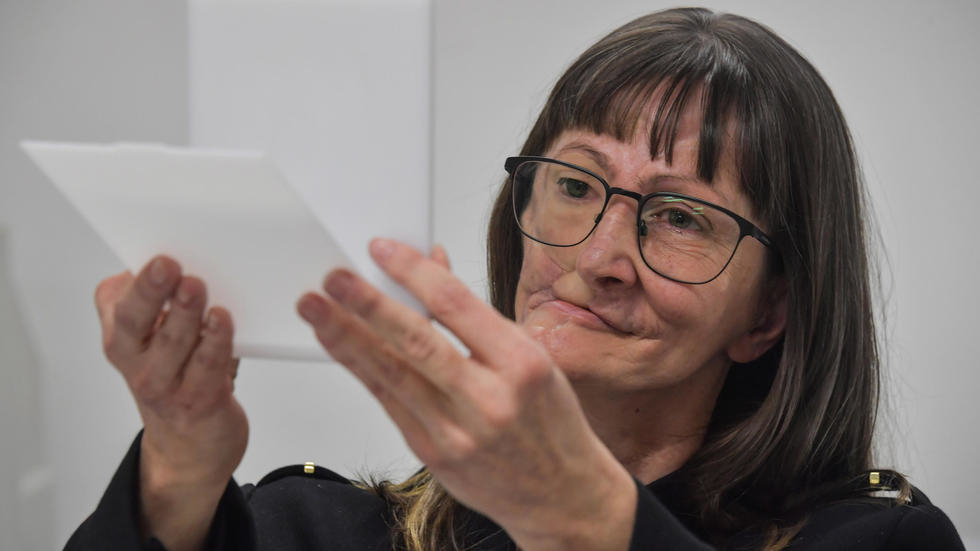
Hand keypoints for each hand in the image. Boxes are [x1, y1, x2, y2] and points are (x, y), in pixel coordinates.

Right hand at [95, 255, 245, 550]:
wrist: (190, 447)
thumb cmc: (177, 378)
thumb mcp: (153, 342)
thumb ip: (156, 303)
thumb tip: (176, 260)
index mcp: (122, 340)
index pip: (116, 305)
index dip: (134, 281)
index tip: (154, 255)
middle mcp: (137, 363)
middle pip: (136, 322)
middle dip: (151, 291)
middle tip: (168, 264)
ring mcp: (167, 385)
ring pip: (174, 342)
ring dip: (185, 312)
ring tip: (196, 286)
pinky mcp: (200, 400)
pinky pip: (208, 366)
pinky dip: (215, 341)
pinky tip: (222, 320)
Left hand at [297, 239, 636, 550]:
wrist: (561, 495)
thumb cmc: (550, 422)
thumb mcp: (531, 358)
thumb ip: (477, 316)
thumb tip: (434, 266)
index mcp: (521, 363)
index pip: (457, 305)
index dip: (413, 272)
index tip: (382, 250)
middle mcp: (490, 398)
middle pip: (417, 341)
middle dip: (368, 305)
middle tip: (334, 277)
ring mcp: (458, 431)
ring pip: (392, 374)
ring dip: (347, 338)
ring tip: (317, 308)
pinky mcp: (433, 454)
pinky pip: (390, 403)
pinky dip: (363, 371)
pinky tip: (343, 348)